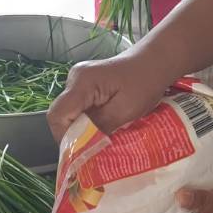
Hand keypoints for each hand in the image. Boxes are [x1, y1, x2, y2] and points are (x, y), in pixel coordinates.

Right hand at [48, 49, 169, 138]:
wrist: (155, 60)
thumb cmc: (145, 82)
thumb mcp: (126, 109)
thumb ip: (101, 127)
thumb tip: (82, 148)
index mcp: (82, 82)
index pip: (57, 115)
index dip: (65, 137)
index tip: (81, 152)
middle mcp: (74, 79)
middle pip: (61, 115)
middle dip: (74, 135)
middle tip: (94, 148)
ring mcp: (78, 81)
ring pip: (69, 114)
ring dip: (82, 129)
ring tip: (101, 138)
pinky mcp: (85, 85)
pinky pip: (79, 108)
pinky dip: (87, 121)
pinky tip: (103, 126)